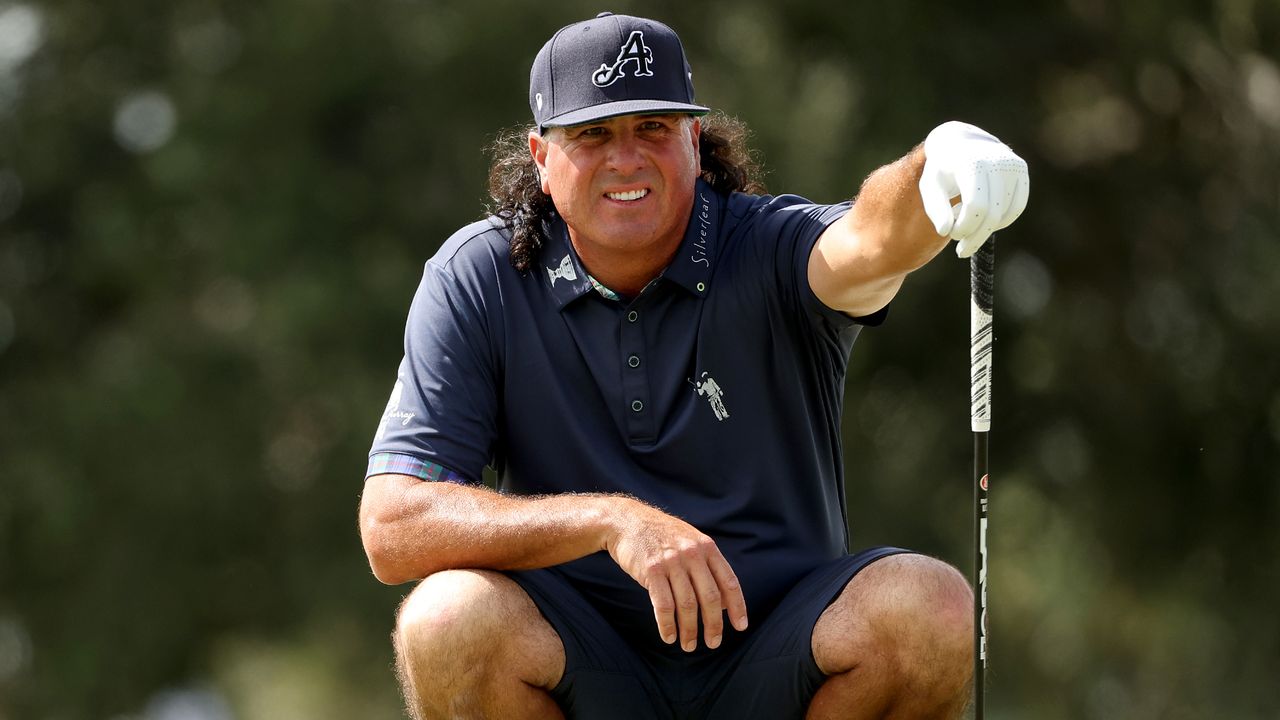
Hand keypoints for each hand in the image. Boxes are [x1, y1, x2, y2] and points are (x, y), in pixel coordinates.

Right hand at [603, 499, 748, 651]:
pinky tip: (669, 637)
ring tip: (688, 646)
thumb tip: (724, 604)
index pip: (729, 582)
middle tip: (712, 643)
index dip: (737, 607)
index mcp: (707, 547)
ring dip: (689, 630)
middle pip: (710, 597)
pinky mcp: (651, 570)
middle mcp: (692, 554)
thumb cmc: (661, 537)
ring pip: (687, 605)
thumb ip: (707, 568)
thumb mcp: (690, 542)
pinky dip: (667, 625)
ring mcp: (672, 562)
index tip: (740, 627)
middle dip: (713, 625)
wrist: (627, 521)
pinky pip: (663, 605)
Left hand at [919, 121, 1029, 257]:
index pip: (975, 206)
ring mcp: (1012, 164)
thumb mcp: (930, 186)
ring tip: (968, 220)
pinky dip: (1001, 220)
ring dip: (986, 227)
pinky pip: (1017, 207)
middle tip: (962, 249)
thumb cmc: (942, 170)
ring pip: (1005, 213)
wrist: (959, 142)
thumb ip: (935, 209)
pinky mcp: (1021, 170)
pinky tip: (984, 218)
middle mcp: (996, 160)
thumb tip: (945, 230)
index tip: (952, 235)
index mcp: (971, 163)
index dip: (964, 227)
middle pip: (992, 213)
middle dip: (976, 236)